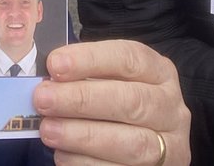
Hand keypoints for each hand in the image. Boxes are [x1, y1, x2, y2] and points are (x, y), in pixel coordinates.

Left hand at [32, 39, 189, 165]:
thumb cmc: (121, 102)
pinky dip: (87, 163)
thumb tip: (50, 81)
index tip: (55, 64)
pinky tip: (63, 155)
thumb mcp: (113, 81)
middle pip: (131, 101)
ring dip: (83, 136)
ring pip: (131, 142)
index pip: (129, 58)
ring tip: (48, 130)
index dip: (91, 59)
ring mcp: (169, 144)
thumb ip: (86, 78)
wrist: (146, 142)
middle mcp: (170, 107)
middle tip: (43, 99)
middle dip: (82, 99)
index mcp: (160, 73)